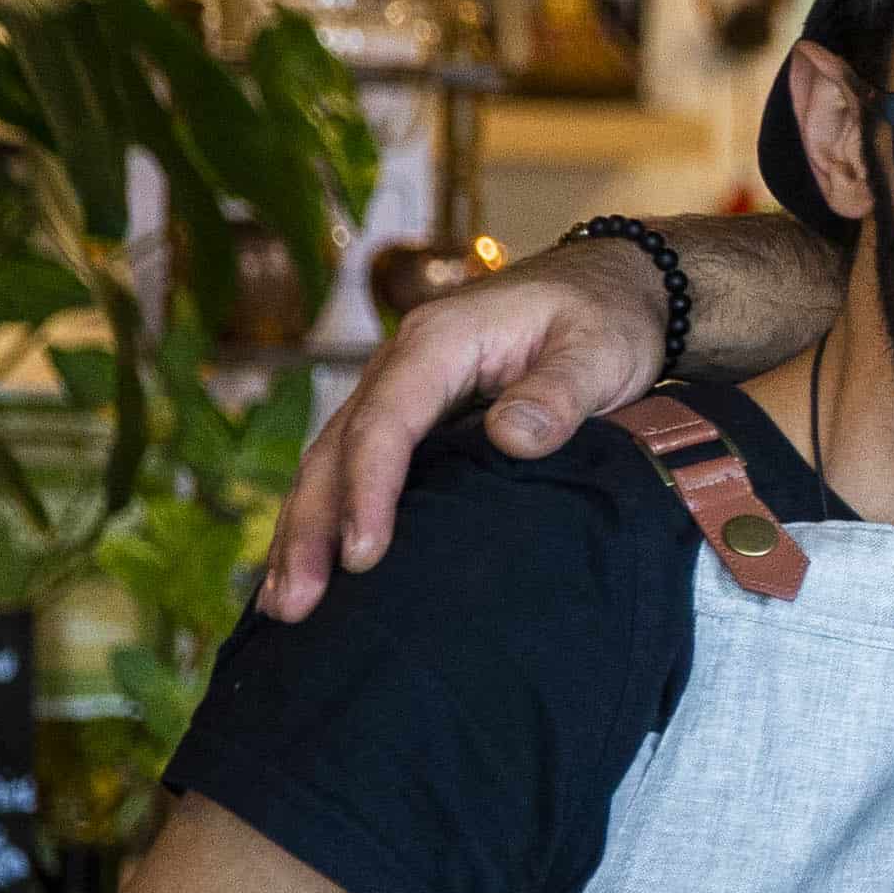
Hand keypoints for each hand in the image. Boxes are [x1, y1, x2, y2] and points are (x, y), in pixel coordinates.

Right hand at [261, 239, 673, 618]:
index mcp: (439, 342)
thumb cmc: (604, 318)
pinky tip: (313, 567)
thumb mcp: (598, 350)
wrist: (607, 287)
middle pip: (337, 448)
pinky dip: (328, 515)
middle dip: (311, 526)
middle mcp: (401, 363)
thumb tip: (510, 436)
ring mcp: (399, 390)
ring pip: (331, 461)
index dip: (369, 490)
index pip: (386, 422)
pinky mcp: (412, 416)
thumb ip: (560, 391)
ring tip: (285, 605)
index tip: (363, 555)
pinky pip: (354, 465)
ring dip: (304, 530)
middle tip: (297, 604)